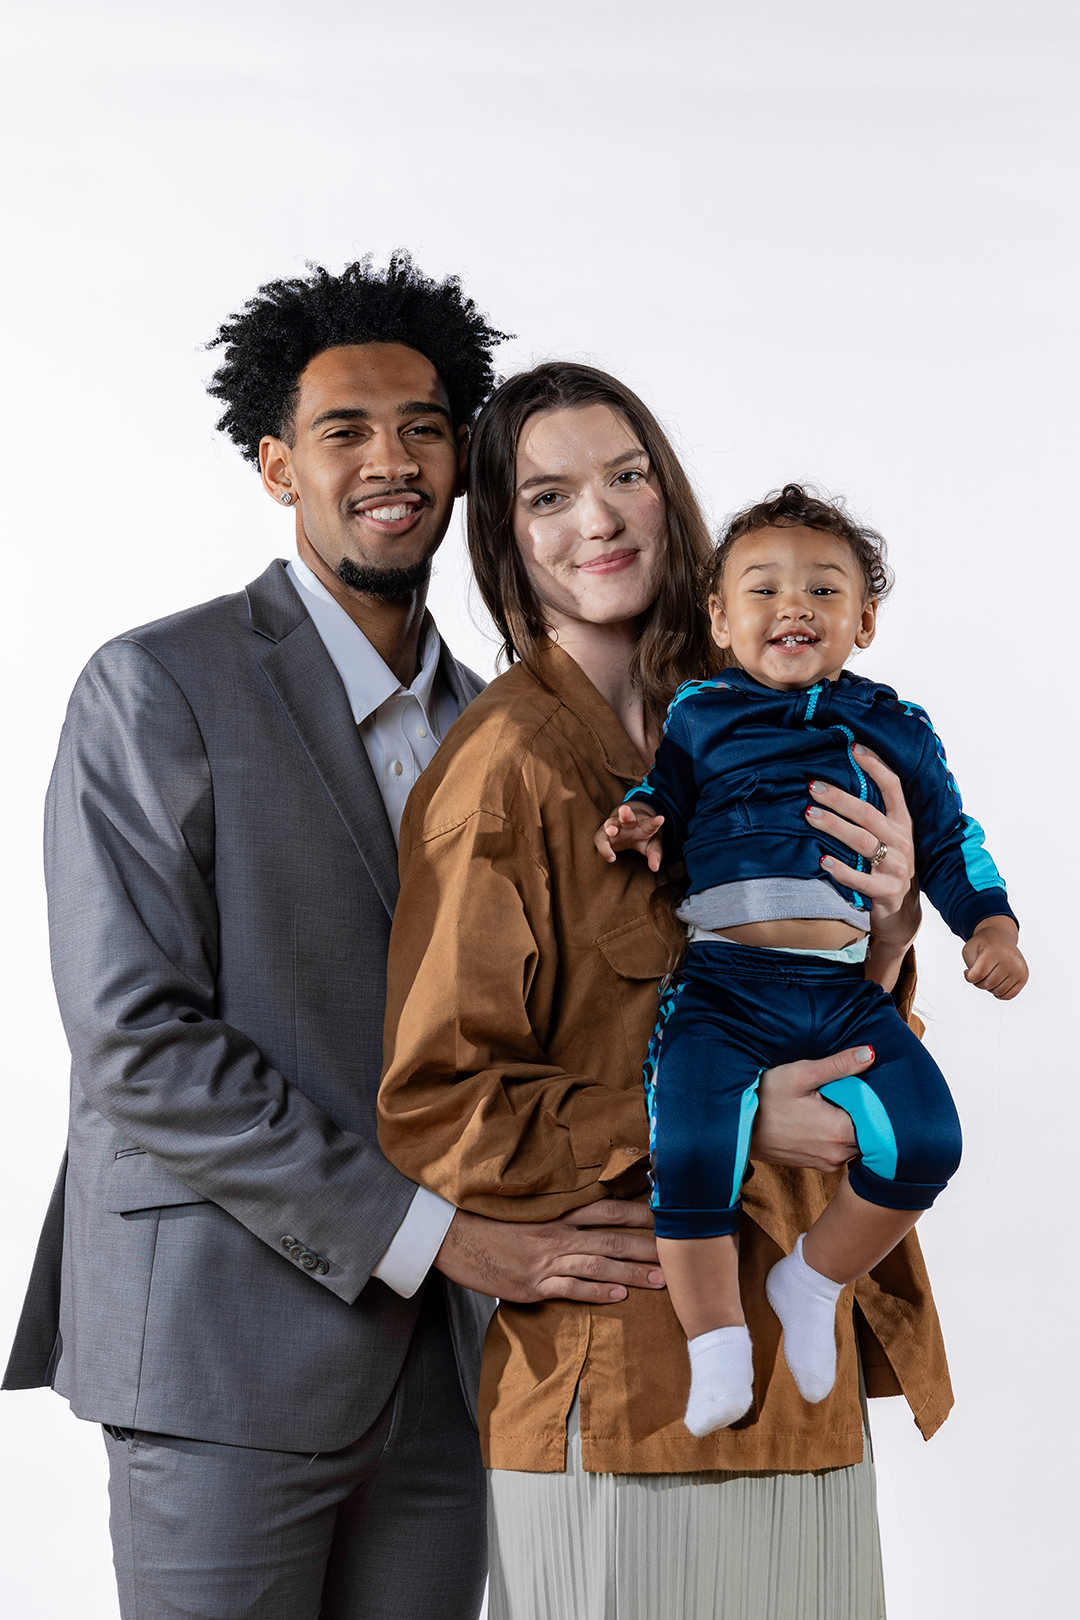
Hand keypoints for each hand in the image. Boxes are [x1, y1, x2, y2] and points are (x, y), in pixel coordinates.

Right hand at [432, 1199, 664, 1302]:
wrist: (453, 1238)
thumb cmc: (491, 1226)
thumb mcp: (528, 1215)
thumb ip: (558, 1218)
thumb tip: (588, 1221)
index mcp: (557, 1215)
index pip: (606, 1210)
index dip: (638, 1214)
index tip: (666, 1217)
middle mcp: (556, 1235)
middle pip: (611, 1238)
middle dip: (647, 1247)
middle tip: (679, 1255)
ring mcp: (545, 1260)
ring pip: (598, 1264)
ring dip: (632, 1272)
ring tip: (660, 1281)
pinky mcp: (531, 1285)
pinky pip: (569, 1287)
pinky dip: (595, 1291)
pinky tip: (618, 1295)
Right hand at [595, 801, 665, 871]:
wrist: (626, 829)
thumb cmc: (642, 838)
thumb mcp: (651, 846)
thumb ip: (655, 855)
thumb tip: (655, 868)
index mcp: (643, 825)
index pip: (650, 823)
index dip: (655, 822)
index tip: (661, 819)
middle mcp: (628, 823)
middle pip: (627, 815)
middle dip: (626, 813)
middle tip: (625, 810)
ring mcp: (614, 826)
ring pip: (611, 823)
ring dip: (611, 826)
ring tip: (612, 831)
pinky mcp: (603, 834)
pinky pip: (600, 839)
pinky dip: (604, 848)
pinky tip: (611, 858)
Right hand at [750, 1046, 873, 1171]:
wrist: (736, 1130)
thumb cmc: (764, 1099)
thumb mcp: (800, 1074)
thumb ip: (838, 1066)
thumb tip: (870, 1055)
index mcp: (841, 1132)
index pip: (878, 1116)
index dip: (874, 1097)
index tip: (863, 1082)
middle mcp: (839, 1154)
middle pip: (869, 1129)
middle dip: (863, 1109)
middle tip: (846, 1089)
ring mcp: (828, 1163)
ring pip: (856, 1140)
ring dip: (851, 1122)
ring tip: (832, 1101)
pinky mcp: (818, 1165)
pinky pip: (841, 1149)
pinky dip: (838, 1133)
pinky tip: (822, 1115)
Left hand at [806, 746, 920, 986]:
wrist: (902, 914)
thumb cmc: (887, 866)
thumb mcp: (888, 837)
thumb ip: (871, 813)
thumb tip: (834, 781)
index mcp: (902, 823)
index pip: (893, 787)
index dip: (875, 766)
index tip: (853, 747)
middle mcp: (901, 842)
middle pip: (869, 814)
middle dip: (840, 798)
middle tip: (813, 787)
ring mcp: (895, 868)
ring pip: (863, 842)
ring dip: (834, 826)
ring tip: (809, 815)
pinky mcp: (886, 892)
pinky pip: (861, 879)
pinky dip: (841, 869)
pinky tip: (822, 860)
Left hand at [962, 916, 1027, 999]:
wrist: (1001, 938)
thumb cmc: (984, 945)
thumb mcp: (969, 949)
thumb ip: (970, 966)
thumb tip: (977, 980)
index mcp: (994, 951)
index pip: (978, 974)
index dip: (969, 977)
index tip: (967, 971)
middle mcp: (1010, 960)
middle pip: (987, 984)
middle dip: (978, 982)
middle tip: (980, 971)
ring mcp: (1018, 969)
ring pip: (997, 992)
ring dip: (989, 987)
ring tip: (989, 974)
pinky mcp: (1024, 977)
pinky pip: (1008, 996)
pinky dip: (999, 993)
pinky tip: (997, 982)